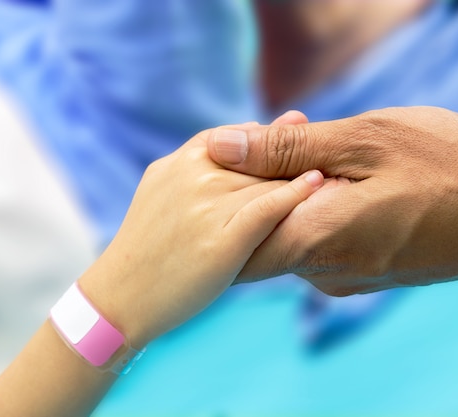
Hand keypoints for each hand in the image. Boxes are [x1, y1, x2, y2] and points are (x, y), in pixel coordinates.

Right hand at [81, 127, 322, 345]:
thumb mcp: (163, 189)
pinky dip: (296, 195)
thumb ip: (200, 161)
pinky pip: (267, 209)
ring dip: (300, 174)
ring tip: (336, 169)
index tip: (297, 126)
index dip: (266, 138)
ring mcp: (206, 206)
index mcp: (180, 162)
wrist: (121, 296)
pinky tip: (318, 184)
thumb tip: (245, 135)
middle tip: (328, 147)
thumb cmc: (149, 246)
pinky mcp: (221, 240)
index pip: (233, 137)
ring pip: (267, 180)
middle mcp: (193, 176)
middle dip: (290, 157)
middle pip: (256, 158)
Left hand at [207, 107, 457, 294]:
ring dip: (291, 188)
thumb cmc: (453, 168)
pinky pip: (320, 239)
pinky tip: (343, 171)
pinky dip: (317, 203)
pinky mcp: (365, 271)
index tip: (246, 149)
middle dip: (260, 180)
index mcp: (315, 241)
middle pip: (259, 232)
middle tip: (289, 133)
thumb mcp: (366, 140)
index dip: (225, 188)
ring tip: (321, 146)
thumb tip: (222, 147)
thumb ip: (286, 149)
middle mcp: (324, 273)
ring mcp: (346, 277)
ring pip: (290, 232)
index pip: (232, 233)